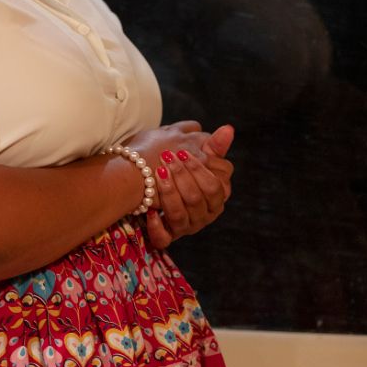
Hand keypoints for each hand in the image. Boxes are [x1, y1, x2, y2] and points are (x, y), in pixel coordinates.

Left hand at [124, 122, 233, 249]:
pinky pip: (165, 238)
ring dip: (169, 193)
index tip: (182, 152)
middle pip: (199, 199)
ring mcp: (186, 226)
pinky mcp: (167, 236)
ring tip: (157, 174)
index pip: (216, 186)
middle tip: (167, 158)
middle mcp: (203, 214)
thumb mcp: (191, 150)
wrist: (138, 179)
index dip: (199, 169)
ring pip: (181, 215)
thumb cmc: (170, 163)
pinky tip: (150, 211)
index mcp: (214, 197)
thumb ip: (212, 144)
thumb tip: (229, 128)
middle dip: (183, 177)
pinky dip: (157, 225)